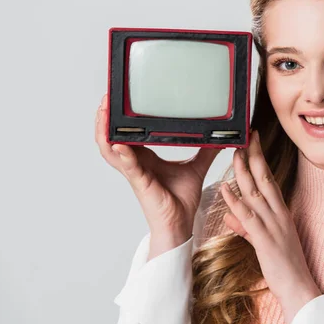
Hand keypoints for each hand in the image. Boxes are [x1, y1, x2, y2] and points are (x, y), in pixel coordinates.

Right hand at [94, 94, 221, 256]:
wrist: (181, 224)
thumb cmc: (182, 199)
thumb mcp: (196, 167)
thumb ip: (206, 150)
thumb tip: (220, 136)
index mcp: (145, 157)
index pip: (126, 134)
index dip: (118, 118)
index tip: (118, 100)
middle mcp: (136, 163)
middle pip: (110, 138)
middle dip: (104, 119)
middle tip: (105, 99)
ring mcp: (135, 173)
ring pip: (110, 150)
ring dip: (104, 132)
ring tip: (103, 113)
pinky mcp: (140, 184)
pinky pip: (128, 167)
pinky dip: (123, 154)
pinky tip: (120, 144)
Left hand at [220, 130, 321, 323]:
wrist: (298, 286)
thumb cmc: (284, 264)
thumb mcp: (264, 242)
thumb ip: (245, 227)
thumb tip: (230, 215)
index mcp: (280, 212)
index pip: (269, 180)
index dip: (260, 160)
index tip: (252, 143)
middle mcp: (278, 214)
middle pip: (265, 179)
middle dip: (254, 156)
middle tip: (245, 137)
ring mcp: (272, 225)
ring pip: (256, 193)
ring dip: (243, 172)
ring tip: (234, 154)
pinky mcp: (265, 239)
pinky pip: (248, 217)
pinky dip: (236, 201)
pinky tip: (225, 189)